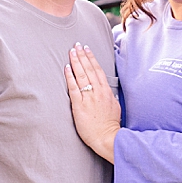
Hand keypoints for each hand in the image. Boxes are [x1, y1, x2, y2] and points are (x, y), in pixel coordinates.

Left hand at [66, 42, 120, 161]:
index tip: (87, 49)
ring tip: (71, 52)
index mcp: (106, 91)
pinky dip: (70, 77)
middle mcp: (98, 91)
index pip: (98, 70)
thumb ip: (109, 96)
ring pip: (81, 75)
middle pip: (89, 69)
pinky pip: (74, 88)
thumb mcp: (114, 106)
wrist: (107, 137)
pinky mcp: (79, 106)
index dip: (91, 58)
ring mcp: (89, 97)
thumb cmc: (111, 124)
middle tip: (77, 45)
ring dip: (76, 62)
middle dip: (82, 55)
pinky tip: (67, 69)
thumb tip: (106, 90)